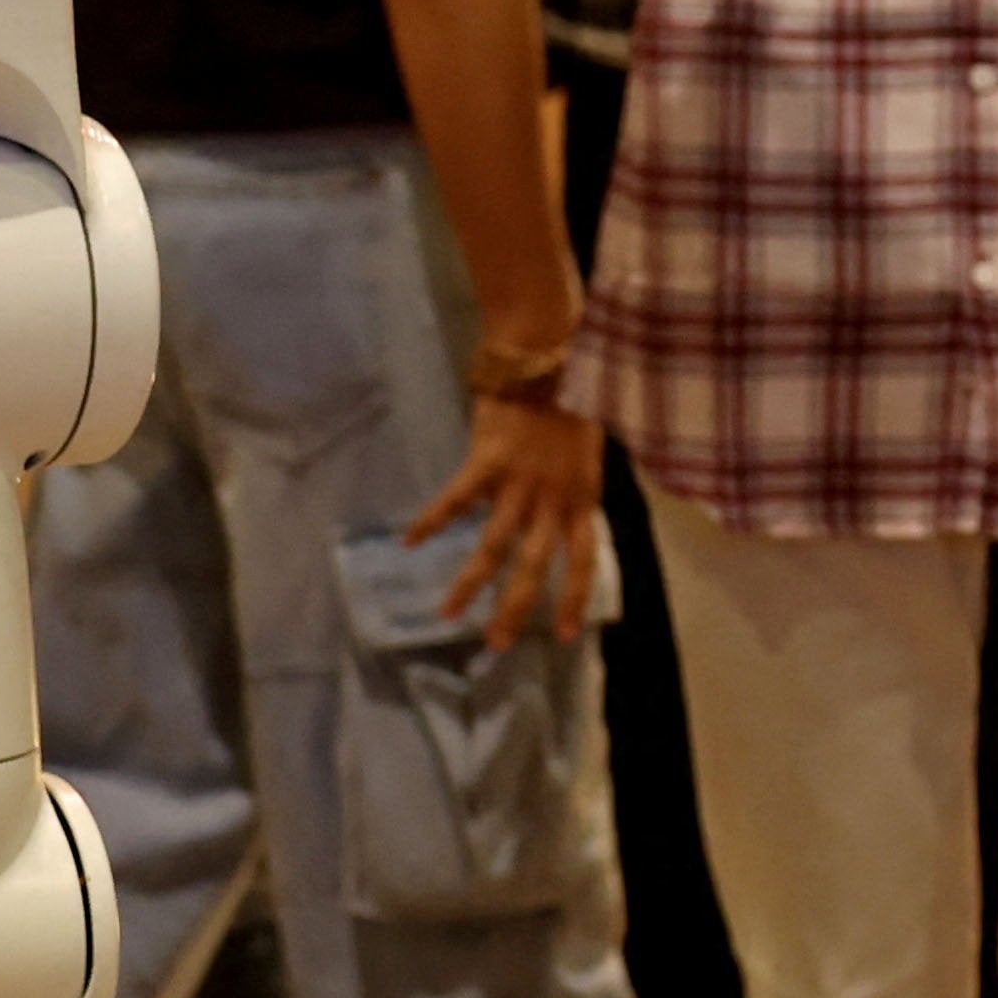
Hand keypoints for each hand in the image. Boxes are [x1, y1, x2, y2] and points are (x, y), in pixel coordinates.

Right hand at [397, 390, 609, 654]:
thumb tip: (555, 515)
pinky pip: (456, 499)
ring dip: (468, 583)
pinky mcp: (487, 461)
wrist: (547, 352)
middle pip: (534, 566)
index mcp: (581, 496)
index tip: (564, 635)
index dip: (572, 597)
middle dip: (515, 609)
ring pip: (492, 546)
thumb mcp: (587, 450)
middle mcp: (552, 498)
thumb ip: (572, 487)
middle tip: (497, 644)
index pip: (583, 559)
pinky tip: (410, 541)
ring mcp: (519, 482)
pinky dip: (432, 520)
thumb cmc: (572, 395)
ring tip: (447, 614)